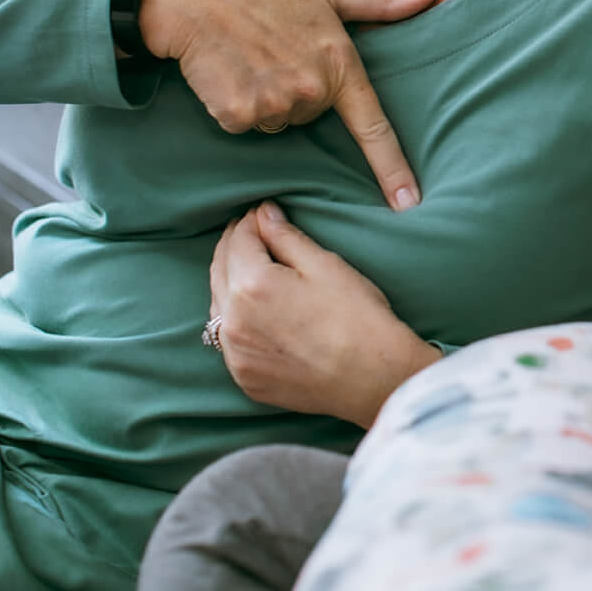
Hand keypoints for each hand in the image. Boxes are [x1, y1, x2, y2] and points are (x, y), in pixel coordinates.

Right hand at [141, 0, 436, 208]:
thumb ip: (379, 1)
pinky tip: (228, 73)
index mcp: (340, 65)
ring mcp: (275, 106)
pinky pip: (245, 125)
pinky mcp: (238, 116)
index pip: (374, 127)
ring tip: (249, 58)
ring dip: (266, 99)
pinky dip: (237, 106)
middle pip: (312, 116)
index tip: (409, 202)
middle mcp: (313, 92)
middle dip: (297, 91)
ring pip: (277, 122)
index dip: (393, 168)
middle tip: (275, 52)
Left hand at [208, 200, 440, 427]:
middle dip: (233, 246)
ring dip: (229, 282)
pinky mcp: (245, 377)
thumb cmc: (358, 317)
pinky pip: (229, 339)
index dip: (250, 221)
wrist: (373, 377)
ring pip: (218, 306)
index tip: (261, 212)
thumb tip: (263, 214)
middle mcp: (233, 321)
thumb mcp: (326, 265)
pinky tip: (256, 311)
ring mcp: (235, 354)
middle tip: (251, 232)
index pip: (238, 241)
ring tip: (251, 268)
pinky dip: (236, 318)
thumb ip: (287, 237)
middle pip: (219, 270)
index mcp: (252, 286)